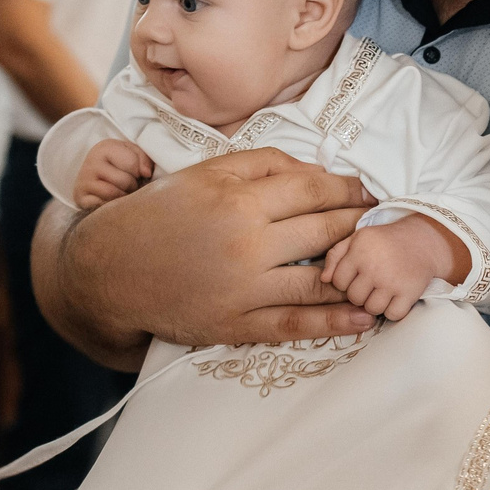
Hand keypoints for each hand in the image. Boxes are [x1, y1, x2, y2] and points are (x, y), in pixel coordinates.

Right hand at [46, 149, 376, 354]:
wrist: (110, 270)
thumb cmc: (157, 215)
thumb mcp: (202, 173)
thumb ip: (258, 164)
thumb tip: (311, 168)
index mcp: (237, 199)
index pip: (310, 188)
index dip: (345, 187)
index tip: (363, 189)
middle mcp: (246, 243)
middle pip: (322, 229)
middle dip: (357, 222)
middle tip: (378, 217)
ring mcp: (244, 288)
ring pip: (318, 278)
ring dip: (356, 270)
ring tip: (378, 261)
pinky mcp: (237, 324)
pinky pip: (295, 324)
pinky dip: (334, 323)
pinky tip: (363, 317)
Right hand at [73, 139, 154, 208]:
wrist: (91, 176)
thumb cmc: (116, 164)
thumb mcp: (131, 153)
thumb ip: (144, 158)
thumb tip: (146, 173)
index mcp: (105, 148)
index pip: (132, 163)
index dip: (140, 171)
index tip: (137, 173)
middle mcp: (92, 162)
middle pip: (124, 181)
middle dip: (132, 186)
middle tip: (130, 186)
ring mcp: (84, 180)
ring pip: (113, 194)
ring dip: (124, 197)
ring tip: (123, 193)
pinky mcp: (80, 197)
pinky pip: (102, 205)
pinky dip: (112, 206)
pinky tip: (112, 201)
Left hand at [321, 217, 459, 322]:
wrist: (424, 241)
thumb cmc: (385, 241)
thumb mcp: (358, 238)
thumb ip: (336, 255)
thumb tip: (324, 279)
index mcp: (359, 251)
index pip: (338, 282)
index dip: (346, 281)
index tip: (358, 275)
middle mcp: (374, 266)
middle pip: (354, 298)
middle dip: (361, 293)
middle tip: (373, 283)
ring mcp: (392, 281)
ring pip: (372, 309)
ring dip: (377, 304)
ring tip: (384, 291)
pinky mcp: (410, 293)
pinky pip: (392, 315)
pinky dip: (394, 310)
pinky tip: (396, 297)